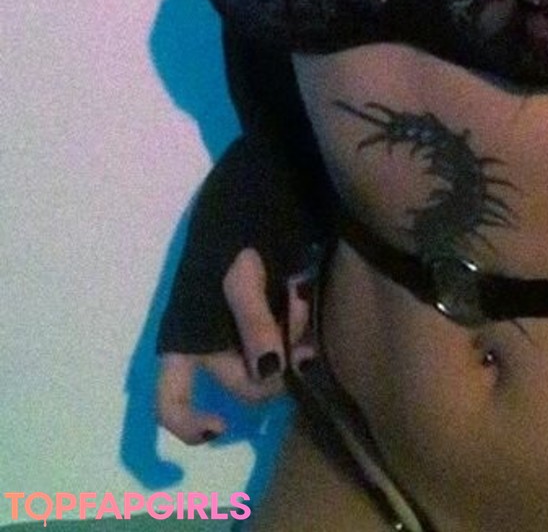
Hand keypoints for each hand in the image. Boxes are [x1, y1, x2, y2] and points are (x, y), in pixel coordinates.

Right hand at [156, 249, 315, 443]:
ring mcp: (242, 336)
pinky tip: (305, 304)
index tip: (222, 425)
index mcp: (186, 340)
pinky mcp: (272, 320)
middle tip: (299, 342)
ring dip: (291, 346)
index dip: (189, 425)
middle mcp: (212, 347)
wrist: (258, 192)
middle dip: (273, 371)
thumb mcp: (240, 275)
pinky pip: (289, 342)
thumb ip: (253, 321)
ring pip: (272, 366)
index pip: (171, 402)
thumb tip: (270, 372)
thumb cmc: (235, 233)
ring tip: (299, 301)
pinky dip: (300, 332)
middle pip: (242, 385)